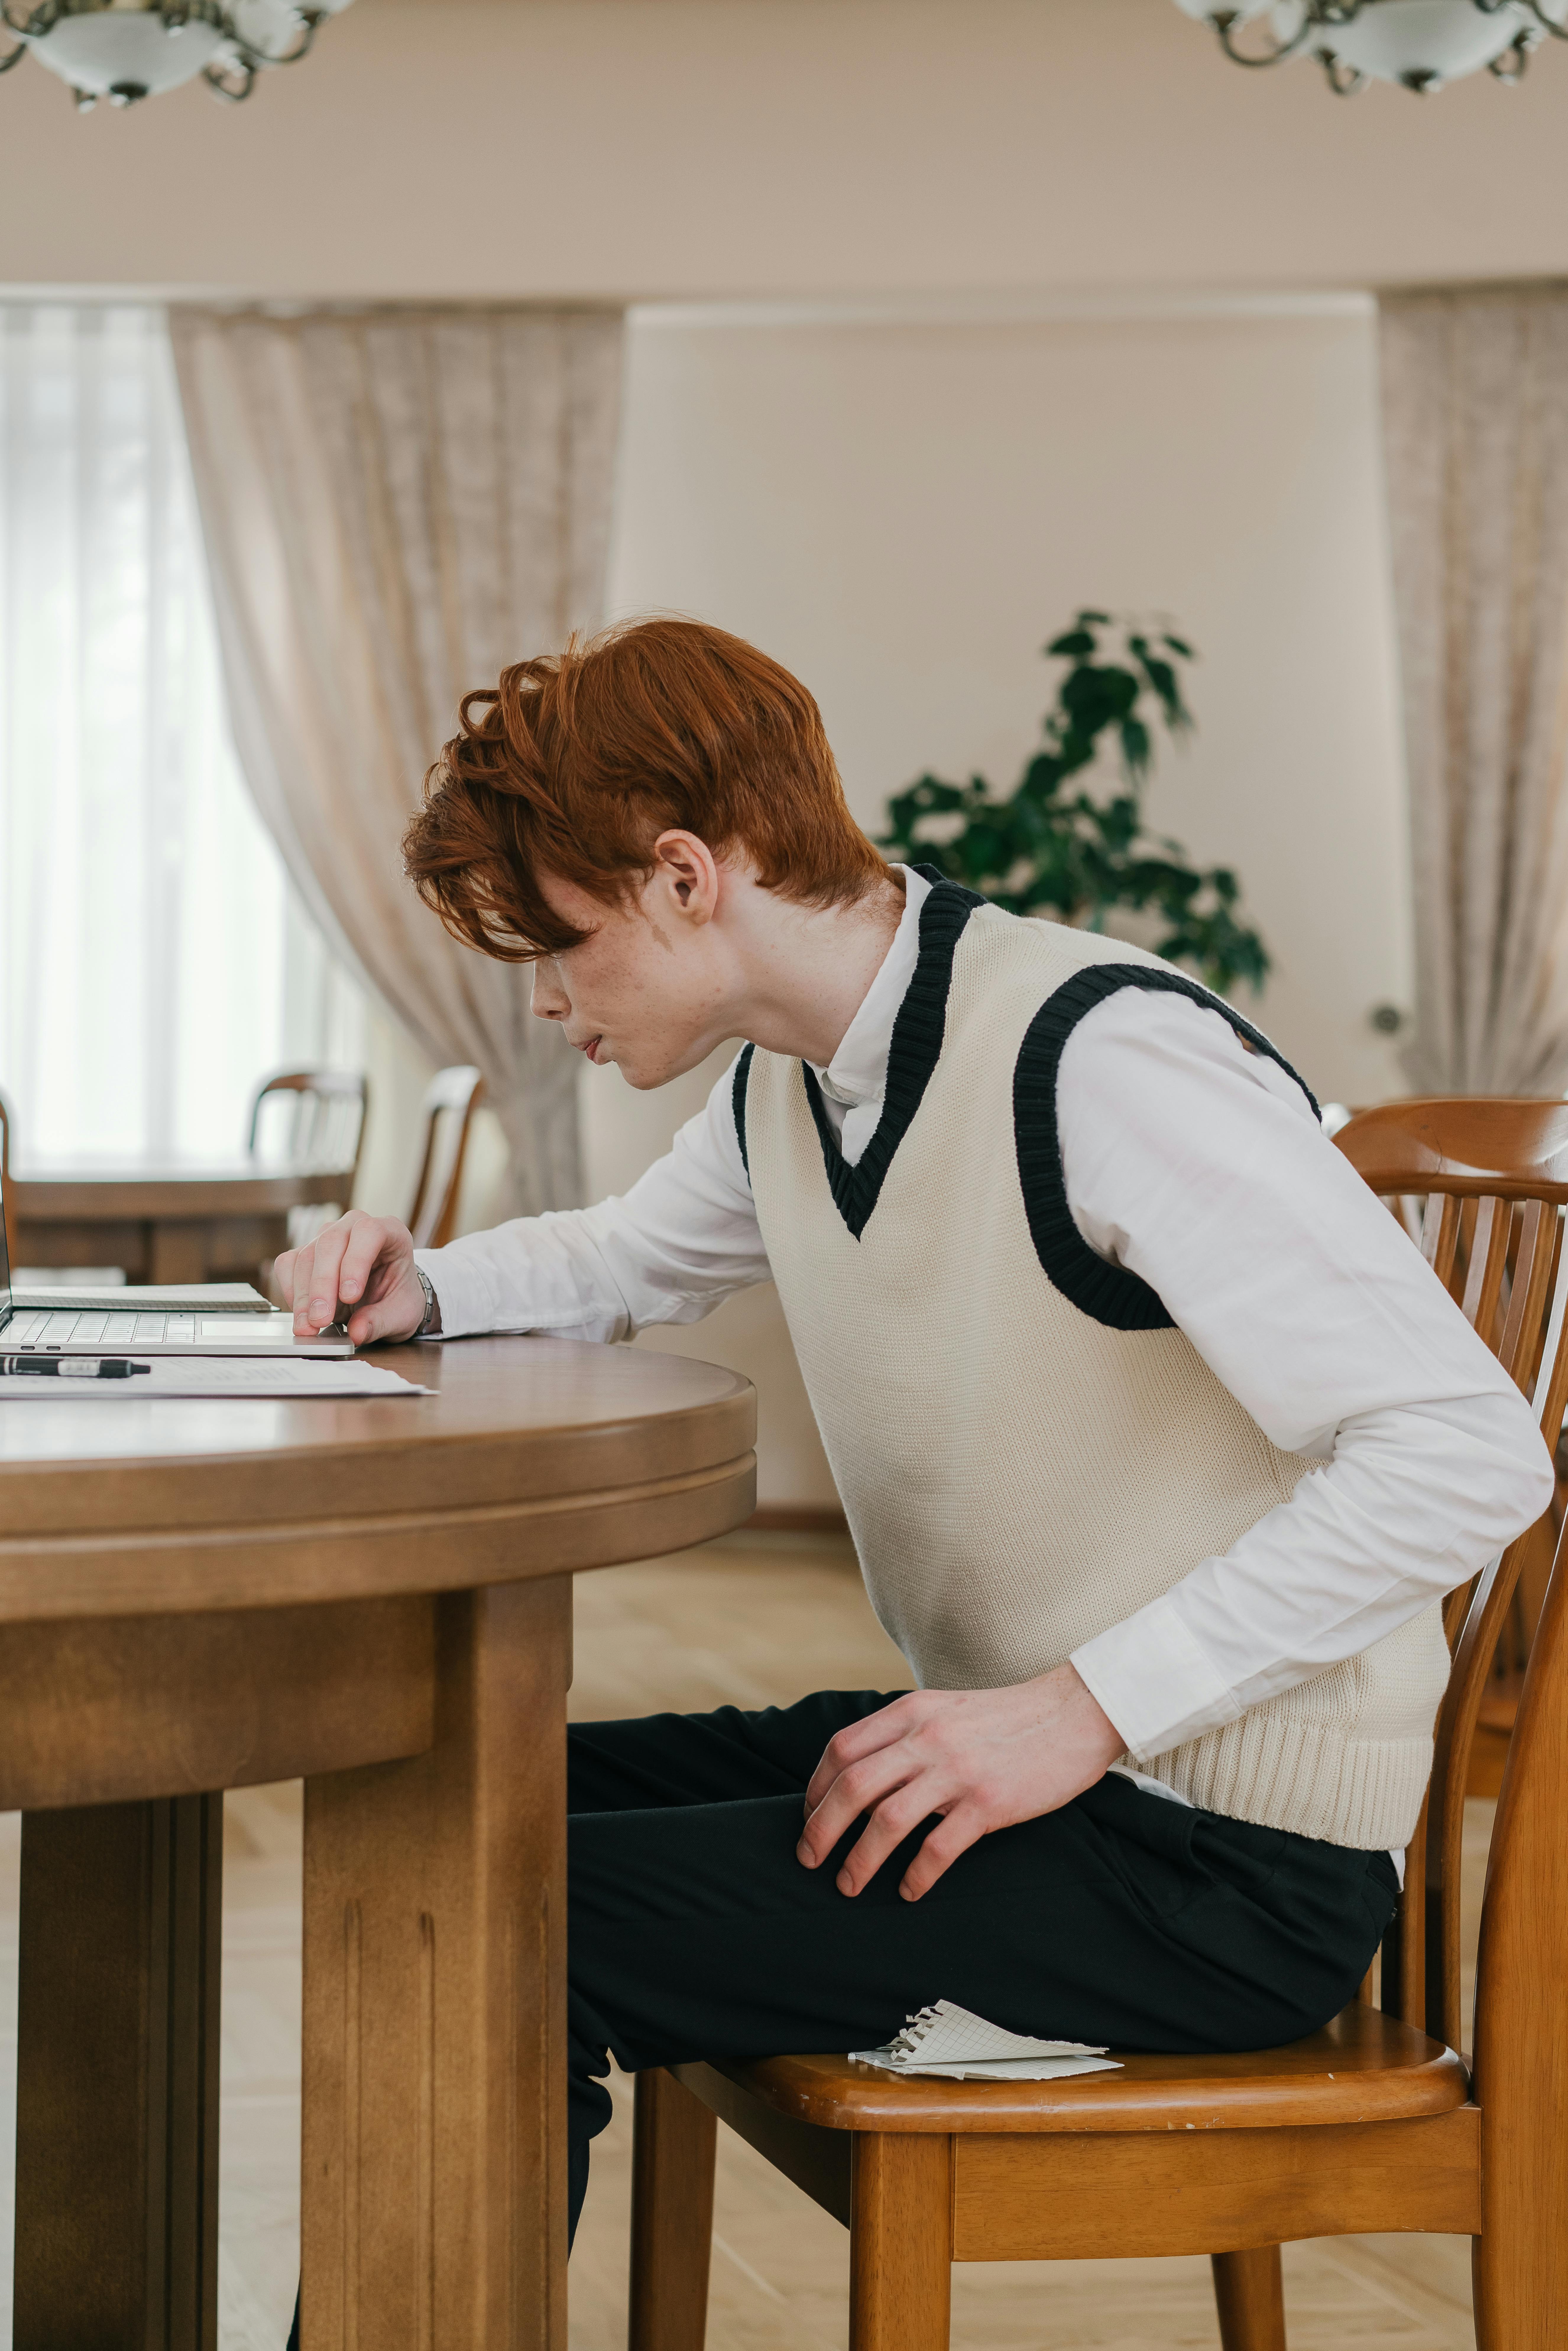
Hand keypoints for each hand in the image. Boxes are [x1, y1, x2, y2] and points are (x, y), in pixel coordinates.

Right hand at [274, 1210, 431, 1345]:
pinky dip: (291, 1291)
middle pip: (330, 1243)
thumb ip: (381, 1322)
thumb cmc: (397, 1297)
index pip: (369, 1232)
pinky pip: (288, 1264)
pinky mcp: (306, 1251)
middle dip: (322, 1285)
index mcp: (390, 1232)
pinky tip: (302, 1314)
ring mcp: (327, 1236)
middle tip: (320, 1320)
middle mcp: (355, 1227)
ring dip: (303, 1295)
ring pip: (306, 1255)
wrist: (385, 1298)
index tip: (349, 1296)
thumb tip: (357, 1332)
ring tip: (308, 1326)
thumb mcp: (401, 1314)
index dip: (355, 1262)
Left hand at [797, 1666, 1123, 1902]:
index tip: (809, 1816)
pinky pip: (938, 1847)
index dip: (816, 1788)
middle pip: (852, 1787)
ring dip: (859, 1860)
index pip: (841, 1750)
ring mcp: (957, 1771)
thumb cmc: (1006, 1719)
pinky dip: (916, 1875)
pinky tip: (908, 1891)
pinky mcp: (988, 1802)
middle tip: (809, 1860)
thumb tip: (863, 1773)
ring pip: (886, 1820)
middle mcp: (926, 1738)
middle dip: (820, 1829)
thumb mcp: (944, 1710)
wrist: (1072, 1714)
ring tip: (848, 1885)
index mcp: (911, 1713)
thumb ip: (904, 1734)